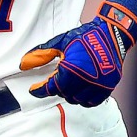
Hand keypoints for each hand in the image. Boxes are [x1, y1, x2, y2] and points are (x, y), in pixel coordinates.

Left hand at [20, 4, 136, 106]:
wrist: (111, 33)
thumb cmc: (86, 36)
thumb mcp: (59, 42)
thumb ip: (40, 55)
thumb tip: (24, 64)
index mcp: (72, 70)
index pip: (51, 88)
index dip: (40, 90)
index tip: (34, 90)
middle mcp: (86, 80)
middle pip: (64, 94)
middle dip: (56, 88)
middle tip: (55, 78)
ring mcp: (99, 85)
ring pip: (77, 100)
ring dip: (69, 94)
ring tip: (68, 83)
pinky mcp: (109, 87)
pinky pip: (93, 102)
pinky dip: (84, 99)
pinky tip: (79, 90)